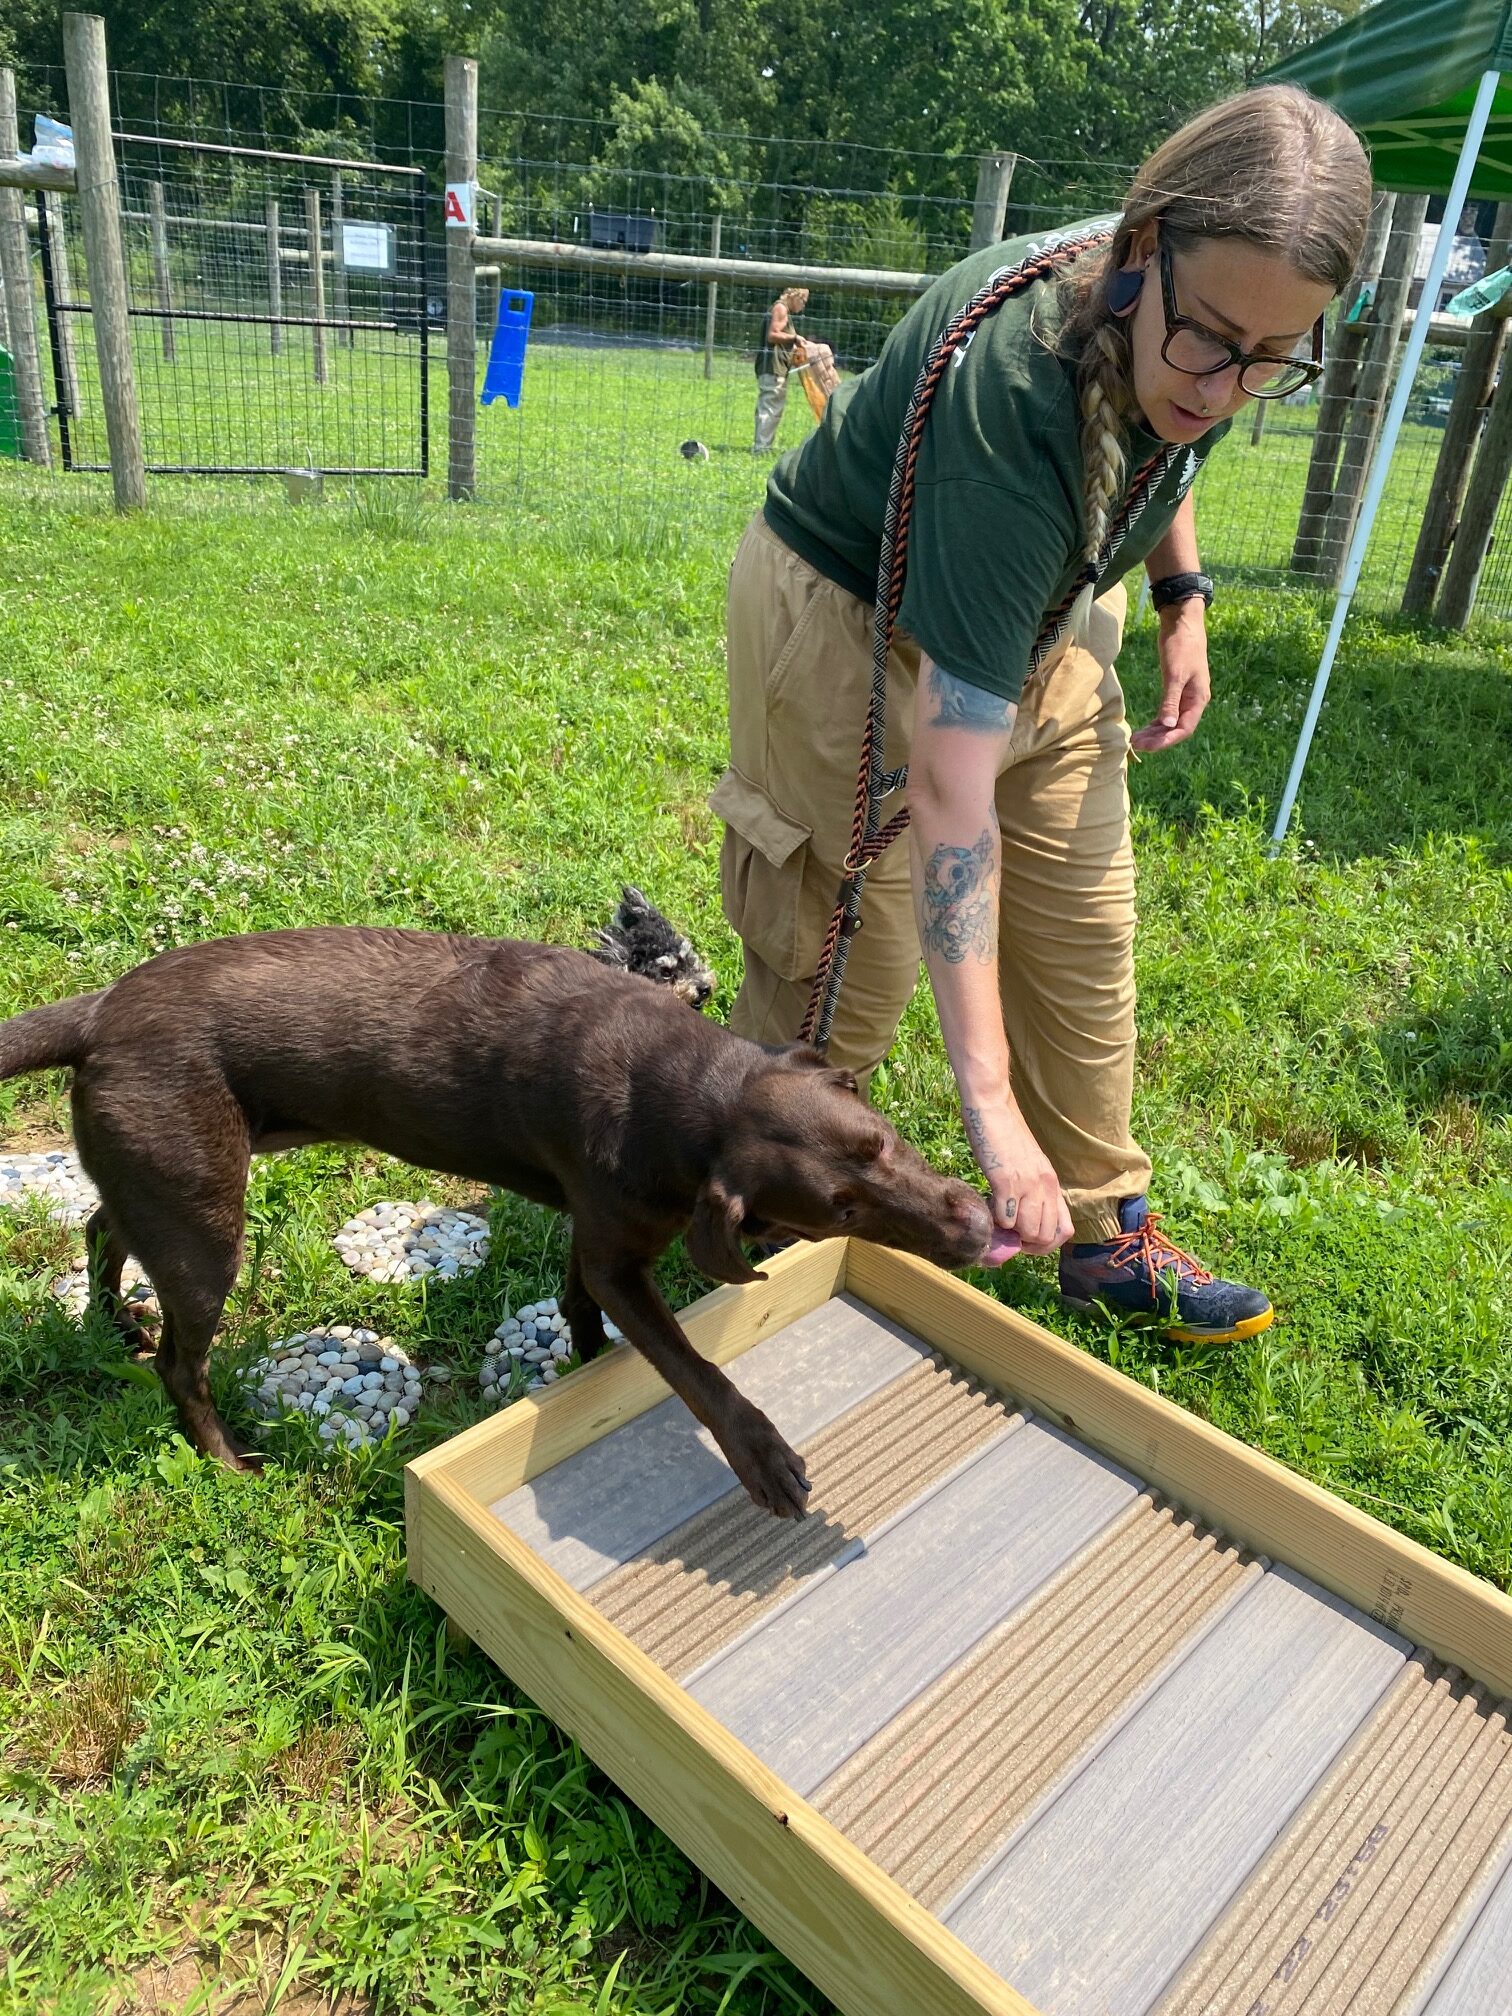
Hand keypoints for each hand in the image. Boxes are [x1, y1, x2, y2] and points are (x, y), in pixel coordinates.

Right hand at [961, 1100, 1073, 1257]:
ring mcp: (1027, 1185)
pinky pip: (1006, 1219)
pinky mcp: (1006, 1181)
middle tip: (1008, 1231)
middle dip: (1026, 1243)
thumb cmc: (1005, 1135)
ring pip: (1029, 1233)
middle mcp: (1045, 1186)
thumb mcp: (1029, 1165)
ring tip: (998, 1219)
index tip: (1025, 1236)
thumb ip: (1032, 1190)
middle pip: (1046, 1237)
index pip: (1065, 1230)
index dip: (1045, 1243)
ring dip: (1011, 1234)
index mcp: (1052, 1184)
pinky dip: (995, 1221)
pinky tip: (988, 1206)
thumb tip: (1023, 1219)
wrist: (992, 1108)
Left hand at [1131, 601, 1209, 752]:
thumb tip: (1169, 725)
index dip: (1166, 741)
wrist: (1182, 623)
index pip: (1184, 729)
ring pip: (1170, 722)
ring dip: (1154, 732)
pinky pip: (1167, 712)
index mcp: (1199, 699)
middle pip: (1176, 729)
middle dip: (1157, 739)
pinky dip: (1156, 722)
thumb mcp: (1175, 674)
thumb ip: (1171, 700)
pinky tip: (1144, 729)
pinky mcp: (1176, 689)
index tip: (1147, 747)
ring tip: (1135, 740)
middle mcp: (1194, 701)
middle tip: (1135, 745)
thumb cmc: (1182, 646)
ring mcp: (1185, 696)